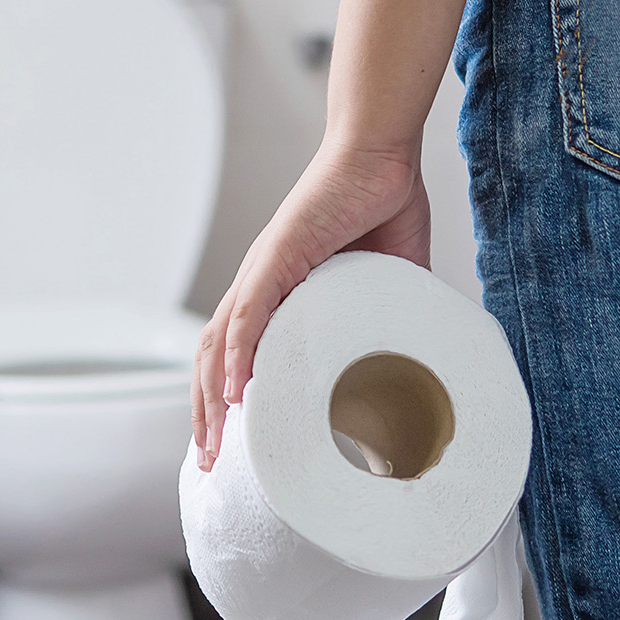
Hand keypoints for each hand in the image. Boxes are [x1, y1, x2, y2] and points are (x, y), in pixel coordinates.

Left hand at [191, 141, 429, 470]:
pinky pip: (248, 312)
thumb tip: (414, 362)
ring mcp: (262, 271)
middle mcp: (257, 287)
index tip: (226, 448)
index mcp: (277, 296)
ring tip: (213, 442)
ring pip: (218, 343)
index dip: (223, 403)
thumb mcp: (388, 282)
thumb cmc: (382, 207)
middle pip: (211, 359)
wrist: (382, 155)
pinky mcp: (278, 254)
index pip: (232, 358)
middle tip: (209, 464)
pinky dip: (237, 353)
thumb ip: (388, 320)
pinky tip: (234, 390)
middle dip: (205, 416)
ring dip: (211, 396)